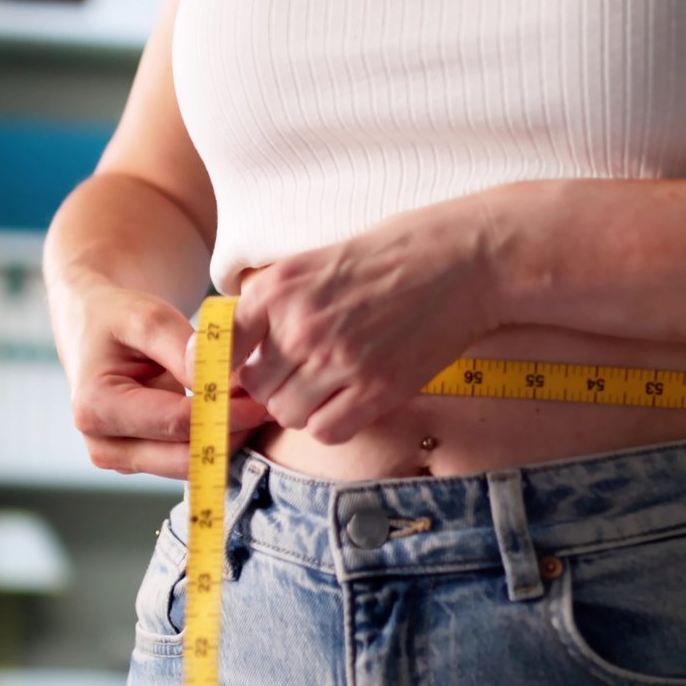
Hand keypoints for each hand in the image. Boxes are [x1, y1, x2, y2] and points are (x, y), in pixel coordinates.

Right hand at [60, 284, 272, 479]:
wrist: (92, 326)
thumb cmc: (118, 316)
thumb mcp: (149, 318)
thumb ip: (188, 351)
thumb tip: (229, 387)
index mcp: (95, 407)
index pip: (176, 424)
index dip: (225, 415)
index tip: (264, 400)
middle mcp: (102, 444)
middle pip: (185, 457)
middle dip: (231, 433)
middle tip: (270, 406)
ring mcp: (120, 459)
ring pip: (189, 466)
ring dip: (227, 440)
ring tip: (257, 407)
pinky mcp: (138, 461)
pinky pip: (186, 460)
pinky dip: (214, 441)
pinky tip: (236, 414)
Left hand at [226, 193, 508, 444]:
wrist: (463, 259)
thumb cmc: (394, 254)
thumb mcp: (317, 260)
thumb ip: (275, 302)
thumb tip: (240, 348)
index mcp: (278, 288)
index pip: (223, 346)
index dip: (228, 364)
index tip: (240, 369)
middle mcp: (300, 326)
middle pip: (255, 386)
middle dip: (271, 384)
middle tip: (298, 371)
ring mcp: (338, 360)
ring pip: (287, 413)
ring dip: (301, 405)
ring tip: (328, 383)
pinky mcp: (376, 389)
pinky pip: (327, 431)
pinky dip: (331, 423)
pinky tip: (348, 400)